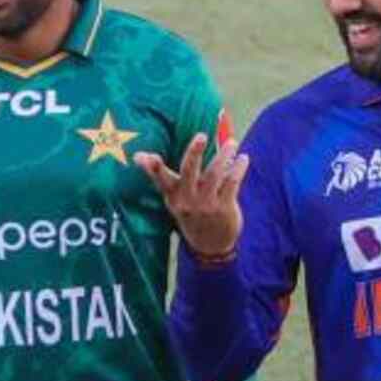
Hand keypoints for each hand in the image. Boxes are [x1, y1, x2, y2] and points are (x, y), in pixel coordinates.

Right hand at [134, 134, 248, 257]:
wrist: (210, 245)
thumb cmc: (191, 214)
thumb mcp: (174, 199)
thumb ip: (162, 177)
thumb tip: (138, 155)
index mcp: (173, 196)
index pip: (160, 179)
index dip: (152, 168)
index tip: (142, 156)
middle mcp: (188, 200)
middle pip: (189, 171)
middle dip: (194, 152)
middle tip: (201, 136)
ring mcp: (206, 204)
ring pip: (215, 173)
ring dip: (224, 155)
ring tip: (232, 143)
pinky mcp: (224, 207)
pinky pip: (232, 182)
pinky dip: (238, 168)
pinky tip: (243, 159)